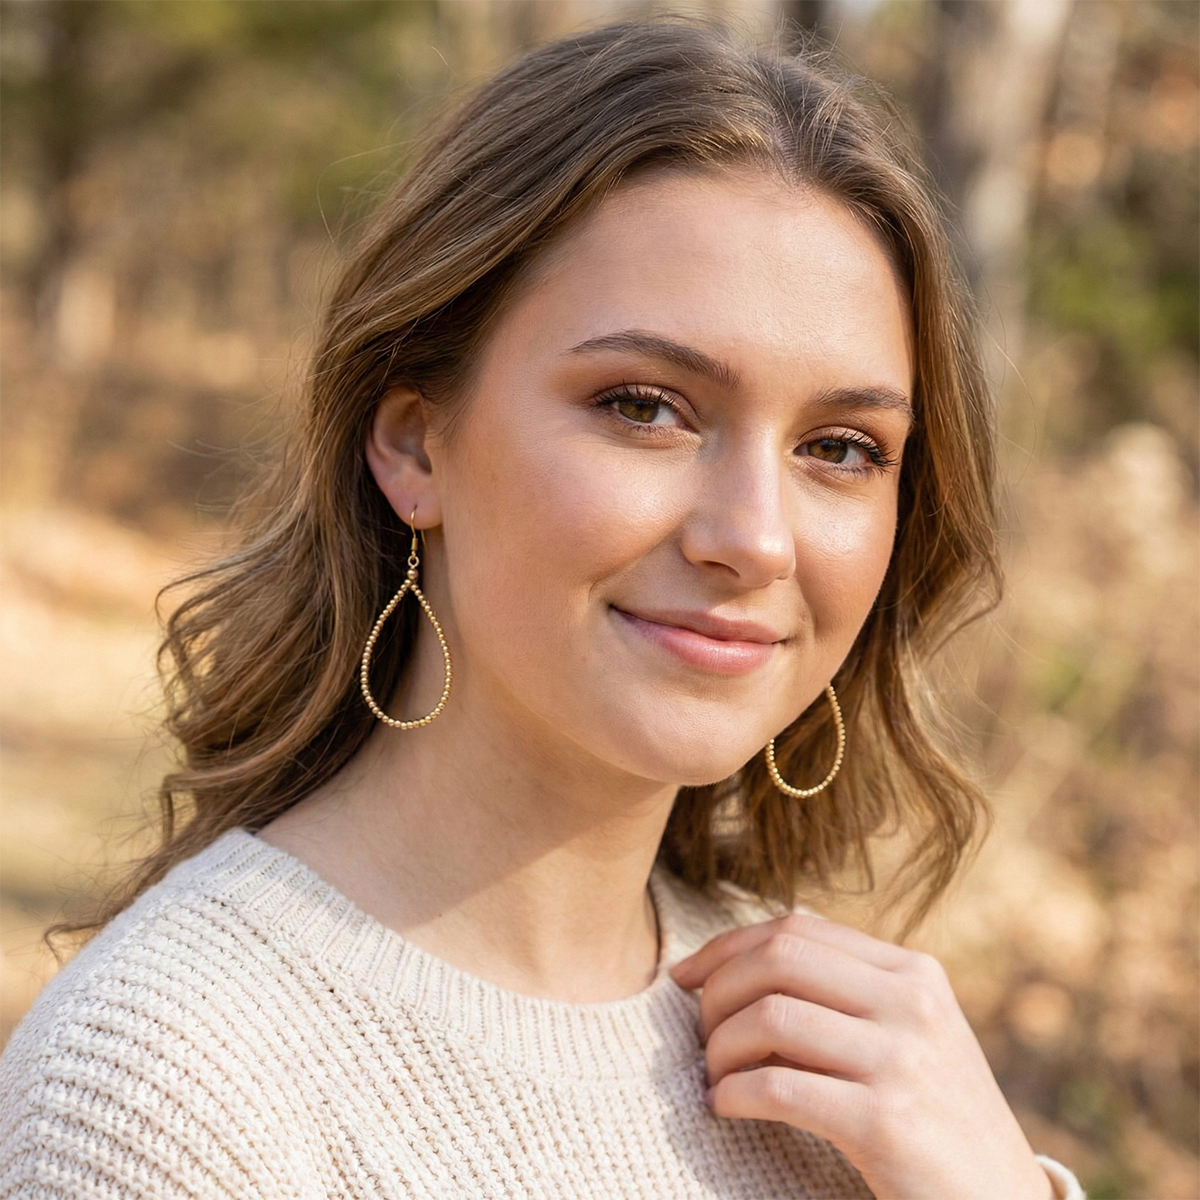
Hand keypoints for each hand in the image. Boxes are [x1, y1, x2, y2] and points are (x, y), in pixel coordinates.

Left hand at [670, 914, 1053, 1199]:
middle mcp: (910, 1002)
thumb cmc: (935, 1117)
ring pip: (770, 1016)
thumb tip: (735, 965)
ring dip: (720, 1048)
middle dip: (717, 992)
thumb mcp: (909, 1033)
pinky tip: (725, 1107)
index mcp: (911, 971)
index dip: (727, 948)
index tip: (686, 977)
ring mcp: (902, 1059)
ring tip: (714, 1077)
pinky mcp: (886, 1120)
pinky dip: (734, 1093)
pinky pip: (778, 1087)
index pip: (796, 929)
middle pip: (777, 959)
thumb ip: (846, 992)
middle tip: (701, 1036)